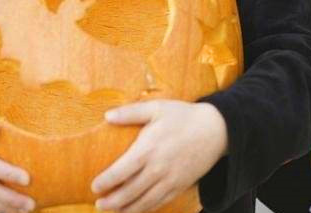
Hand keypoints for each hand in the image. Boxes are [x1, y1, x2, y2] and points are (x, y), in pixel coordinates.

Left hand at [91, 100, 227, 212]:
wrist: (216, 130)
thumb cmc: (184, 116)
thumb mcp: (157, 108)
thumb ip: (131, 112)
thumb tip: (107, 115)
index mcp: (148, 149)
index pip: (120, 172)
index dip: (105, 182)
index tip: (94, 187)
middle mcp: (158, 169)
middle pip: (129, 192)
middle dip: (112, 202)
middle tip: (99, 205)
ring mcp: (170, 180)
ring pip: (144, 203)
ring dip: (127, 210)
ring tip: (114, 211)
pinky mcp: (180, 186)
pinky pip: (160, 203)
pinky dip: (146, 209)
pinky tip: (137, 210)